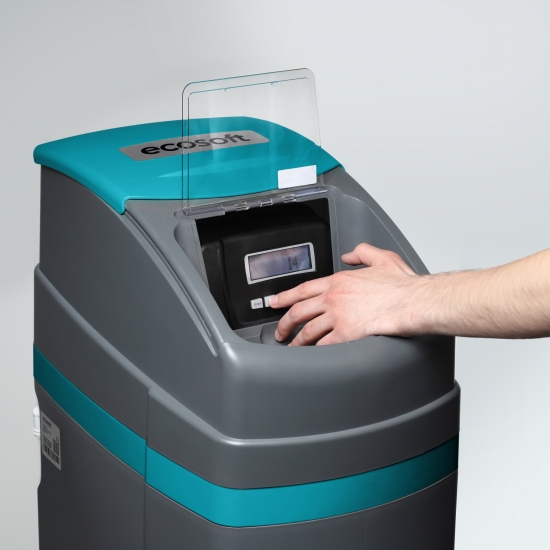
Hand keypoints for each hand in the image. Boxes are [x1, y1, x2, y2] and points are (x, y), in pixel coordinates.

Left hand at [270, 243, 422, 345]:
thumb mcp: (381, 257)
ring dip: (297, 340)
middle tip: (279, 331)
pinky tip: (311, 355)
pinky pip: (324, 345)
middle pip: (299, 311)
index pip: (303, 289)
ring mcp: (338, 316)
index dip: (285, 297)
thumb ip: (362, 253)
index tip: (275, 302)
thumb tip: (348, 255)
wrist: (413, 301)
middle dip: (284, 323)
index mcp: (339, 281)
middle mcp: (333, 298)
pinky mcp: (346, 334)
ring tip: (292, 347)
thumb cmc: (402, 284)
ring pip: (308, 330)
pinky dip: (314, 352)